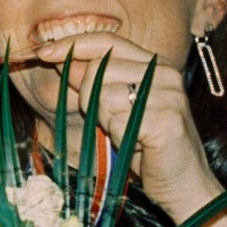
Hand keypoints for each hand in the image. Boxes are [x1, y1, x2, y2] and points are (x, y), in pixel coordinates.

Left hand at [9, 32, 221, 224]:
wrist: (184, 185)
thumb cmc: (148, 148)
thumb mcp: (116, 109)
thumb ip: (94, 83)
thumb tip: (63, 60)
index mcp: (154, 65)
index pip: (107, 41)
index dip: (72, 44)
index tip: (42, 52)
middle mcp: (164, 74)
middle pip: (97, 68)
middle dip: (89, 98)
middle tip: (112, 122)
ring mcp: (168, 96)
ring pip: (103, 95)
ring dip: (106, 121)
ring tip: (129, 134)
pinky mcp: (166, 120)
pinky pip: (117, 121)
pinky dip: (119, 137)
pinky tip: (138, 145)